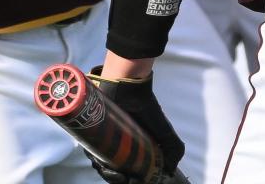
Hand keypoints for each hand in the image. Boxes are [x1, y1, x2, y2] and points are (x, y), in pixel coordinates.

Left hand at [86, 67, 184, 181]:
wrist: (129, 91)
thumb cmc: (146, 109)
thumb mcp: (164, 131)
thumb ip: (173, 148)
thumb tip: (170, 170)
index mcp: (133, 148)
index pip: (131, 170)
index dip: (133, 179)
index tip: (137, 182)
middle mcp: (118, 147)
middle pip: (116, 171)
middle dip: (121, 180)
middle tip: (127, 180)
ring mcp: (104, 142)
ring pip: (104, 166)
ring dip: (109, 175)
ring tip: (117, 175)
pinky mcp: (91, 136)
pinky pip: (92, 154)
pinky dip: (98, 163)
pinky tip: (106, 166)